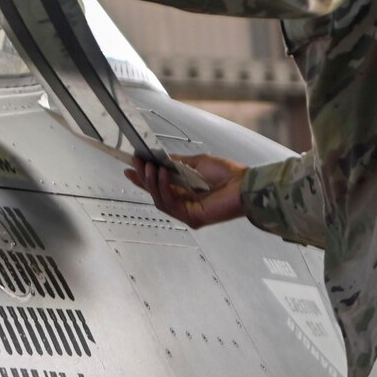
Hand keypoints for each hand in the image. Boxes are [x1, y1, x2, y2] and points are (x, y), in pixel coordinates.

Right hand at [125, 153, 248, 228]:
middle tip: (135, 164)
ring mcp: (187, 212)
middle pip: (156, 193)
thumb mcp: (197, 162)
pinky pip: (170, 203)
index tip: (131, 166)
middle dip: (143, 178)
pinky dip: (164, 188)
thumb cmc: (228, 174)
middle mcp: (185, 203)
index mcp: (187, 190)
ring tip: (150, 166)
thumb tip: (160, 159)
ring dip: (152, 182)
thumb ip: (177, 163)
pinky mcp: (191, 217)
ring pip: (160, 199)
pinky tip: (163, 175)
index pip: (160, 185)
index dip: (144, 177)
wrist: (244, 184)